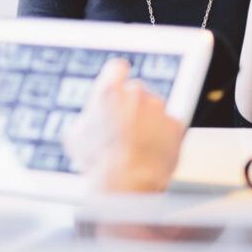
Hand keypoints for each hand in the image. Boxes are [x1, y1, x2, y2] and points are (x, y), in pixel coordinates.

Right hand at [63, 59, 183, 192]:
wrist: (127, 183)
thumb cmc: (99, 161)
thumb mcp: (76, 136)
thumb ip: (86, 119)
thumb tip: (88, 120)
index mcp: (109, 90)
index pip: (117, 68)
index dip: (117, 77)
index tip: (118, 85)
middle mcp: (136, 93)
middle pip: (136, 91)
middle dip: (132, 106)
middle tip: (124, 128)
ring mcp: (158, 108)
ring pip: (154, 109)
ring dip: (148, 121)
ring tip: (137, 145)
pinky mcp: (175, 124)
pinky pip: (169, 126)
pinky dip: (163, 136)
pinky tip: (151, 150)